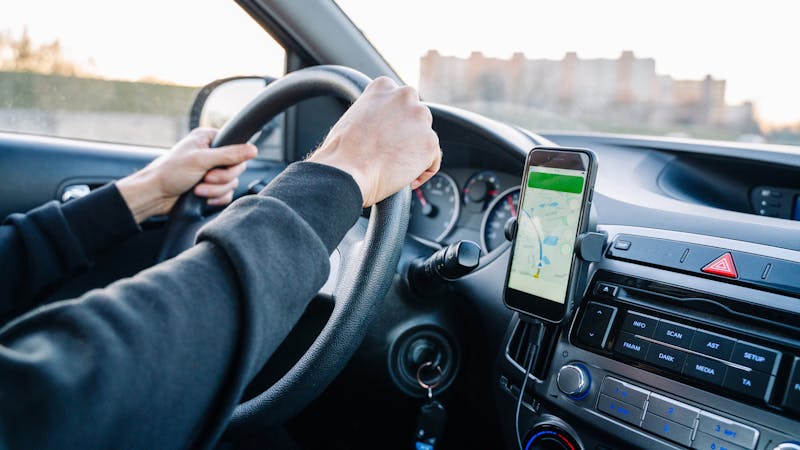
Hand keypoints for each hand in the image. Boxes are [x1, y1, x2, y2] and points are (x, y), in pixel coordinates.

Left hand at [116, 128, 256, 222]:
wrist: (155, 195)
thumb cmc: (170, 173)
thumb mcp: (201, 160)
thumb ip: (229, 154)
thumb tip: (253, 149)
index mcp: (208, 140)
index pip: (237, 146)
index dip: (233, 160)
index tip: (220, 165)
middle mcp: (212, 154)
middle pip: (237, 168)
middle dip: (221, 178)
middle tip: (205, 178)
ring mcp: (212, 172)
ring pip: (232, 183)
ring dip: (215, 190)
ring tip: (198, 189)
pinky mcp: (211, 189)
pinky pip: (227, 195)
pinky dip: (215, 199)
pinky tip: (202, 198)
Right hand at [306, 77, 441, 206]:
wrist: (346, 172)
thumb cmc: (341, 153)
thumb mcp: (351, 118)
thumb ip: (371, 114)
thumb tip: (379, 127)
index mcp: (383, 87)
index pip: (399, 102)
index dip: (394, 123)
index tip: (387, 137)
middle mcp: (405, 96)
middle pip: (416, 118)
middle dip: (407, 136)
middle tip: (391, 155)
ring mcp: (420, 119)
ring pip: (425, 138)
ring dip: (414, 153)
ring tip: (395, 169)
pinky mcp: (430, 142)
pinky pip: (433, 160)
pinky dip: (423, 172)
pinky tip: (407, 179)